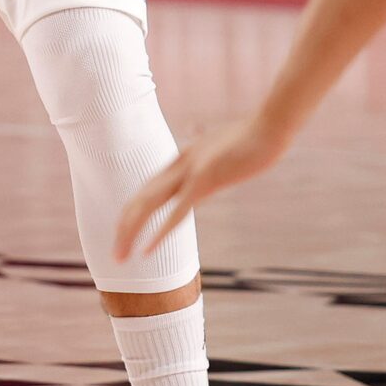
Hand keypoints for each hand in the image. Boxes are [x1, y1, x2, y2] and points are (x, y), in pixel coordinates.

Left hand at [114, 115, 293, 261]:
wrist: (270, 127)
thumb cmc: (253, 138)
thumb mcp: (225, 147)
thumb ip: (212, 155)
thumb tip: (210, 157)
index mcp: (184, 159)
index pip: (148, 190)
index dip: (132, 213)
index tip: (124, 234)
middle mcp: (180, 165)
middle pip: (141, 199)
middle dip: (124, 228)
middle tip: (115, 256)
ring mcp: (191, 171)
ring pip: (149, 205)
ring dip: (131, 232)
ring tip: (121, 257)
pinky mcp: (206, 179)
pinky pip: (177, 212)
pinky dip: (159, 232)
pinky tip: (147, 250)